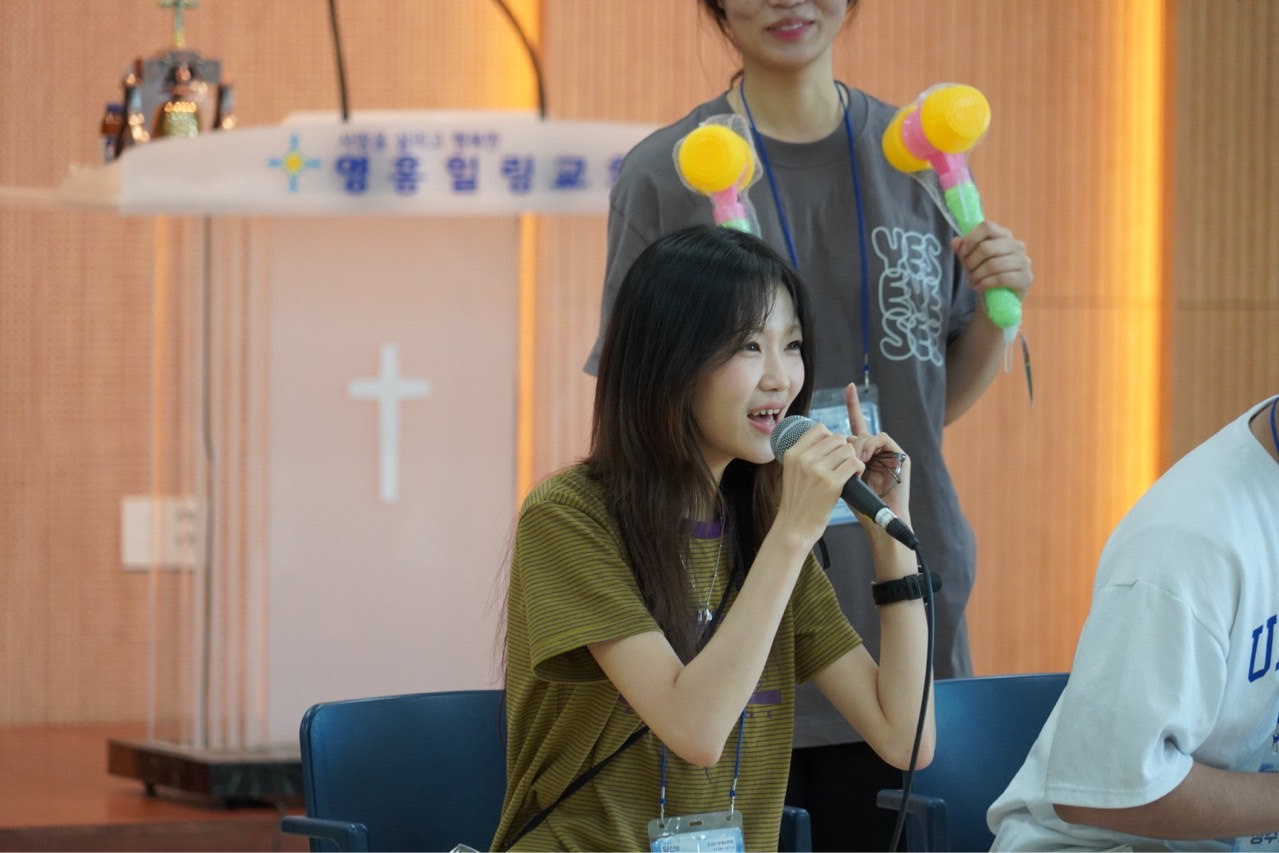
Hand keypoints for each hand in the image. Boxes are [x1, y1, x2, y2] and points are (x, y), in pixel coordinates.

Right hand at [777, 420, 862, 545]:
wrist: (794, 527)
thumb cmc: (797, 502)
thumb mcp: (792, 472)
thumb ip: (805, 456)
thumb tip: (828, 440)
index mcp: (793, 453)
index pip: (819, 429)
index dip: (831, 438)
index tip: (832, 452)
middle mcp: (804, 459)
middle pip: (836, 438)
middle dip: (844, 450)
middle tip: (842, 465)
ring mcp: (817, 470)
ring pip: (847, 449)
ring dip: (852, 460)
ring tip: (848, 473)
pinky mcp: (831, 483)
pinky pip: (854, 463)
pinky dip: (859, 469)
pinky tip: (854, 478)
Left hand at [845, 383, 911, 521]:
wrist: (879, 521)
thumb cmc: (858, 504)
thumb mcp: (841, 478)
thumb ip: (837, 459)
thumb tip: (824, 443)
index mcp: (862, 454)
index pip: (856, 424)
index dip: (853, 406)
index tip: (850, 386)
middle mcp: (876, 450)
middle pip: (856, 433)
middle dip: (846, 444)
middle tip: (841, 460)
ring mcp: (889, 453)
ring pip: (867, 435)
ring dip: (856, 447)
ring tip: (853, 463)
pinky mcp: (900, 456)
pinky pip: (882, 439)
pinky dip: (871, 446)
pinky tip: (864, 458)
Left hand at [951, 220, 1032, 304]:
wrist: (998, 299)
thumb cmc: (985, 274)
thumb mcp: (971, 260)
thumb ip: (963, 250)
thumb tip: (955, 242)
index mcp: (1004, 235)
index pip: (987, 227)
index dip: (971, 238)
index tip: (962, 252)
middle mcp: (1017, 245)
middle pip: (987, 247)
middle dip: (972, 262)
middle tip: (968, 272)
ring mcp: (1023, 261)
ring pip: (993, 265)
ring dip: (977, 275)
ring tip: (972, 282)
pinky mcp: (1026, 278)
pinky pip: (1001, 278)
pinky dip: (985, 284)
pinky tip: (980, 287)